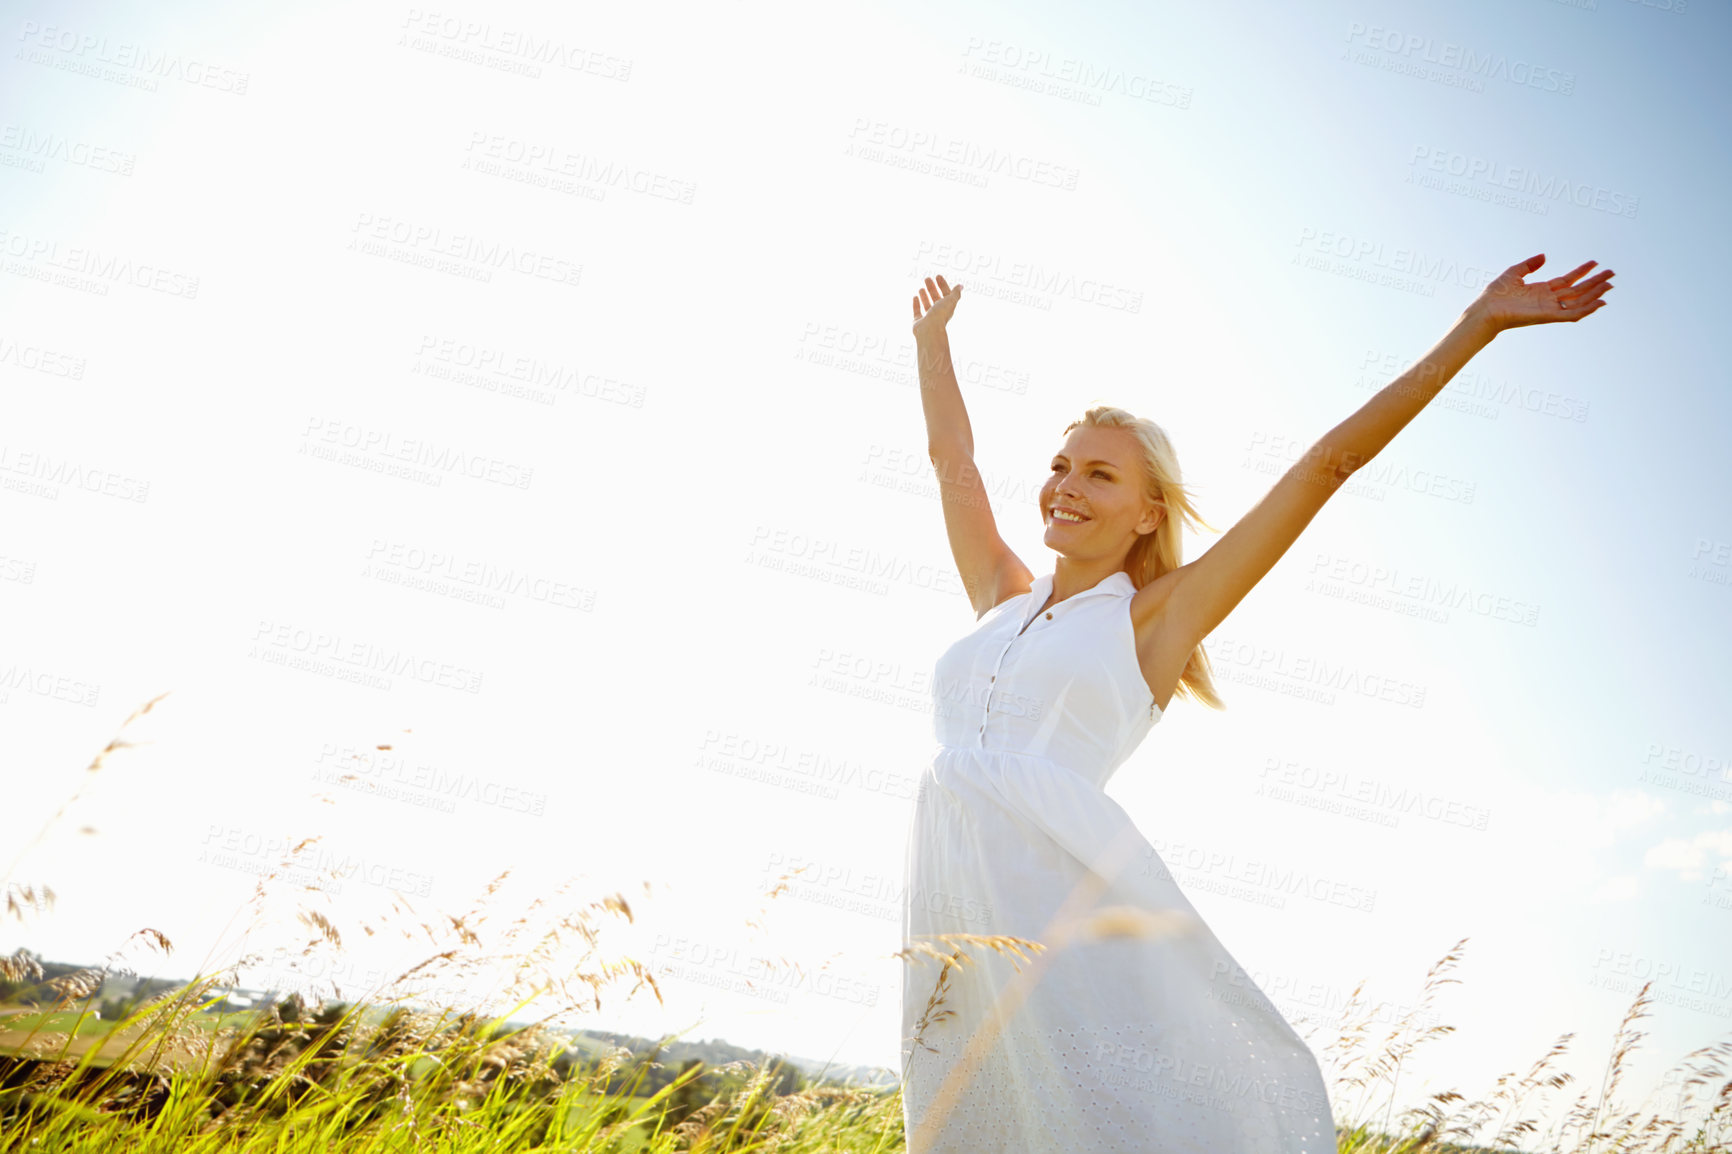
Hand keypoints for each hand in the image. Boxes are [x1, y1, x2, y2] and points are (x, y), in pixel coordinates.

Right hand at [911, 274, 962, 337]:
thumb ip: (956, 293)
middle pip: (936, 298)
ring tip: (921, 288)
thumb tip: (961, 286)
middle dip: (932, 288)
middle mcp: (938, 313)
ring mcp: (928, 318)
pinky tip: (915, 296)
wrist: (929, 329)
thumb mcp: (950, 301)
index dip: (943, 285)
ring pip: (927, 304)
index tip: (937, 276)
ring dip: (925, 296)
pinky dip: (916, 304)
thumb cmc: (940, 315)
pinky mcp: (919, 322)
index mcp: (947, 308)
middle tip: (927, 279)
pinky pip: (917, 311)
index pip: (946, 294)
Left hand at [1468, 254, 1613, 333]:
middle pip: (1577, 290)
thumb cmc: (1495, 294)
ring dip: (1595, 294)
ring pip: (1578, 302)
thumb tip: (1544, 256)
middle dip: (1594, 282)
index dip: (1581, 272)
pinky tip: (1600, 303)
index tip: (1595, 262)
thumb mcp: (1514, 273)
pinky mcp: (1549, 316)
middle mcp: (1548, 300)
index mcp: (1541, 290)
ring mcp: (1549, 309)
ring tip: (1610, 284)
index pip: (1567, 280)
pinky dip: (1587, 309)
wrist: (1486, 309)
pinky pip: (1572, 314)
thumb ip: (1530, 265)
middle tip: (1612, 273)